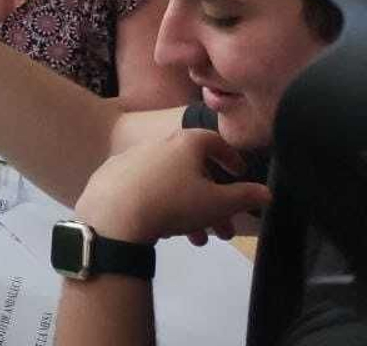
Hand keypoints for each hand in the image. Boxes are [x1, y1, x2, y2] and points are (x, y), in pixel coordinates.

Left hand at [73, 129, 269, 245]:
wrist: (114, 212)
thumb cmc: (174, 202)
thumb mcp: (218, 203)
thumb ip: (245, 196)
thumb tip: (266, 192)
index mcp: (184, 142)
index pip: (214, 141)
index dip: (231, 157)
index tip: (240, 175)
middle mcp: (158, 144)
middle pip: (194, 171)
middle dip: (214, 203)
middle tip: (224, 231)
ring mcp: (133, 159)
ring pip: (172, 184)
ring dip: (191, 212)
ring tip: (198, 240)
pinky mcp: (114, 176)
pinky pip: (148, 188)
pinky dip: (164, 206)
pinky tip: (167, 230)